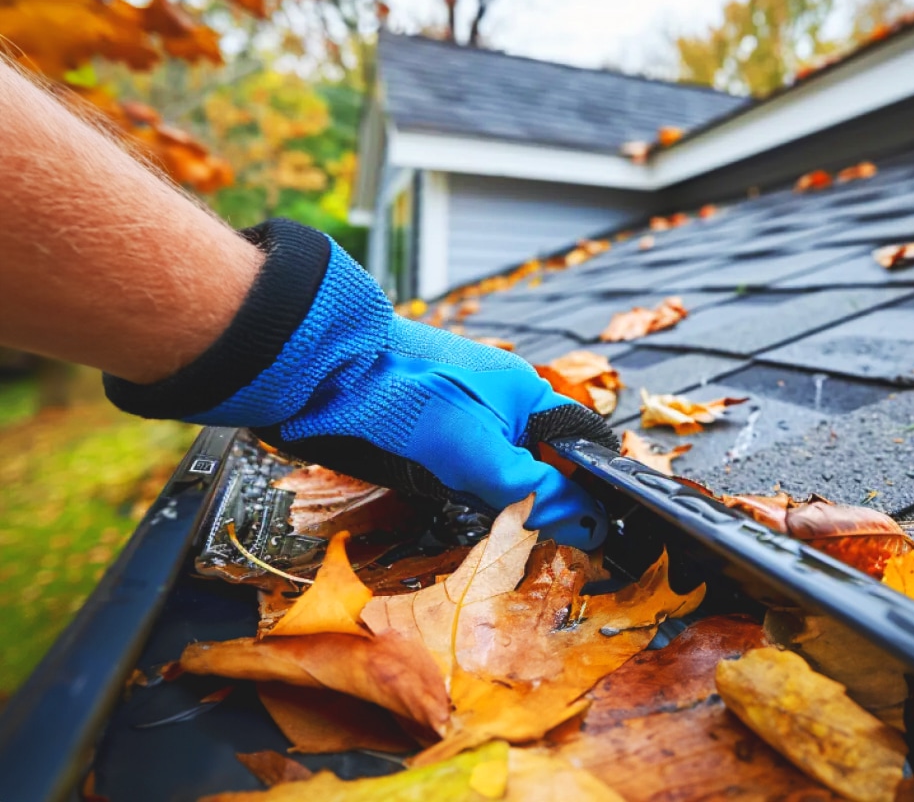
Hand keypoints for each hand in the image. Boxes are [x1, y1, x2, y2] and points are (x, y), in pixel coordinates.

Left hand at [105, 220, 614, 549]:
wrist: (319, 373)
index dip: (593, 489)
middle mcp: (500, 402)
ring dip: (494, 501)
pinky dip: (458, 491)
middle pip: (541, 463)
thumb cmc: (405, 402)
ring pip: (499, 470)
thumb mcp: (480, 454)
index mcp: (527, 395)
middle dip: (538, 503)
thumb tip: (593, 526)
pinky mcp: (427, 428)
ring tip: (484, 526)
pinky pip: (460, 468)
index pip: (583, 444)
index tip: (594, 535)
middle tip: (530, 541)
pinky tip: (443, 504)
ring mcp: (462, 413)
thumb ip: (537, 491)